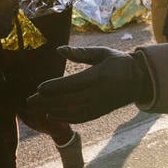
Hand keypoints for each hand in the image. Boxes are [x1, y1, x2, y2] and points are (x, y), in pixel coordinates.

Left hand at [27, 46, 152, 123]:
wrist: (139, 81)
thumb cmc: (118, 63)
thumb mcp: (102, 52)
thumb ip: (81, 53)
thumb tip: (59, 49)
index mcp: (99, 76)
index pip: (72, 84)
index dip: (55, 87)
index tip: (39, 88)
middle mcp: (98, 93)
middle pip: (68, 99)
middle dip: (47, 101)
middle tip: (28, 101)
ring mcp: (99, 105)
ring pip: (71, 111)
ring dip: (52, 110)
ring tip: (36, 108)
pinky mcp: (99, 112)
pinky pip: (79, 118)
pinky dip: (64, 118)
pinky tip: (51, 115)